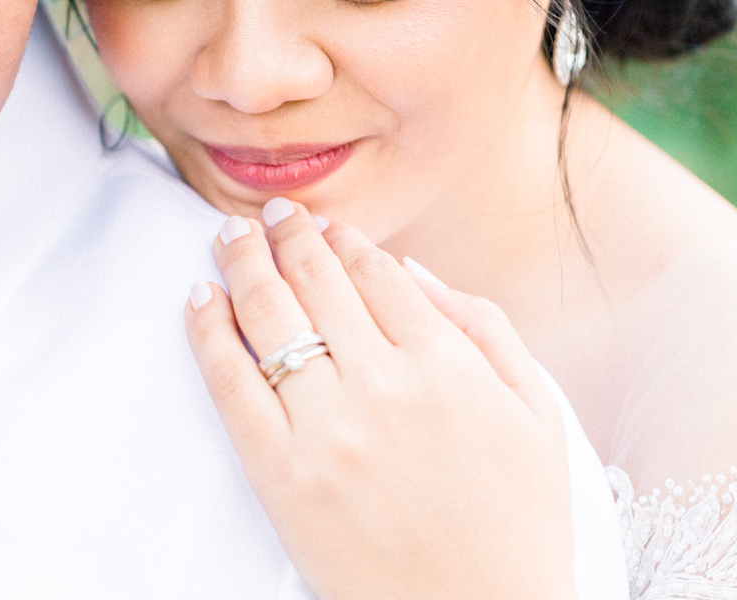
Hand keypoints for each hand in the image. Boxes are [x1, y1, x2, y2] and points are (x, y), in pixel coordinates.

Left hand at [186, 199, 574, 599]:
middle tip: (270, 215)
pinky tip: (200, 297)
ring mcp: (327, 429)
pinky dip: (209, 330)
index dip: (344, 239)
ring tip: (230, 238)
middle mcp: (384, 385)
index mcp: (447, 365)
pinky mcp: (281, 473)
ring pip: (270, 316)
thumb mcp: (536, 413)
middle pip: (316, 281)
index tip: (325, 225)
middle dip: (287, 235)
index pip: (376, 273)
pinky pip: (231, 382)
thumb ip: (483, 328)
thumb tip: (411, 270)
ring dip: (243, 263)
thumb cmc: (515, 521)